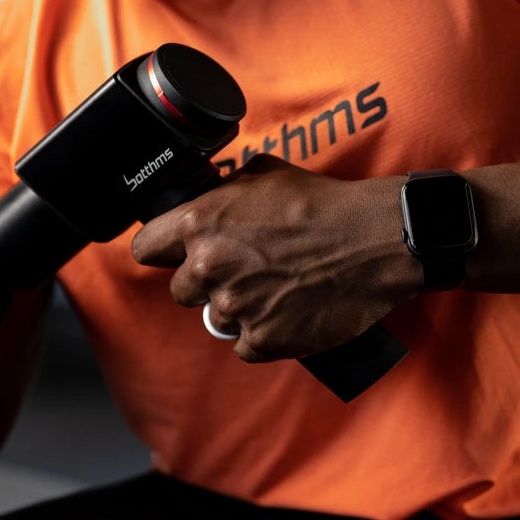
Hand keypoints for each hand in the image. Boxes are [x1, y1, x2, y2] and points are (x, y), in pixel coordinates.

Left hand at [131, 155, 421, 361]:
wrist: (373, 241)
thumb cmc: (321, 203)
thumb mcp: (262, 173)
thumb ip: (223, 190)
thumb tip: (207, 194)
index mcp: (199, 223)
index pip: (146, 248)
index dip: (163, 249)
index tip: (175, 253)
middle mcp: (209, 267)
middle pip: (181, 290)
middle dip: (206, 281)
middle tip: (243, 269)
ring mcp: (235, 308)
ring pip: (216, 319)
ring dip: (238, 308)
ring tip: (275, 287)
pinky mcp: (264, 340)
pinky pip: (245, 346)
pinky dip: (264, 333)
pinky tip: (287, 311)